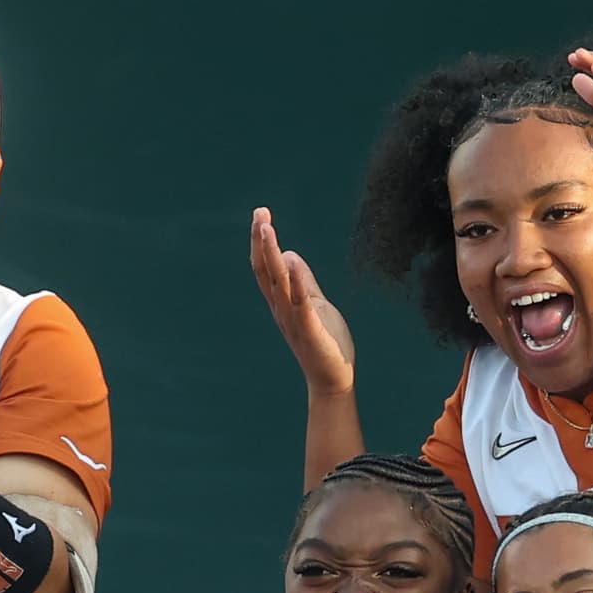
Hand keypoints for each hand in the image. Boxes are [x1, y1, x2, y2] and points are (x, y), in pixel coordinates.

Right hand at [249, 208, 356, 398]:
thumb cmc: (326, 342)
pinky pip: (301, 304)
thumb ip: (304, 281)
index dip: (261, 242)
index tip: (260, 216)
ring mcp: (294, 320)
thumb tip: (289, 254)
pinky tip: (292, 262)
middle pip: (266, 271)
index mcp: (282, 303)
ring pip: (278, 283)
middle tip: (259, 213)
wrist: (333, 379)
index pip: (265, 268)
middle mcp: (282, 310)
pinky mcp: (311, 331)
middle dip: (262, 242)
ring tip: (267, 229)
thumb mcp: (315, 304)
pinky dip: (296, 283)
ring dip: (271, 255)